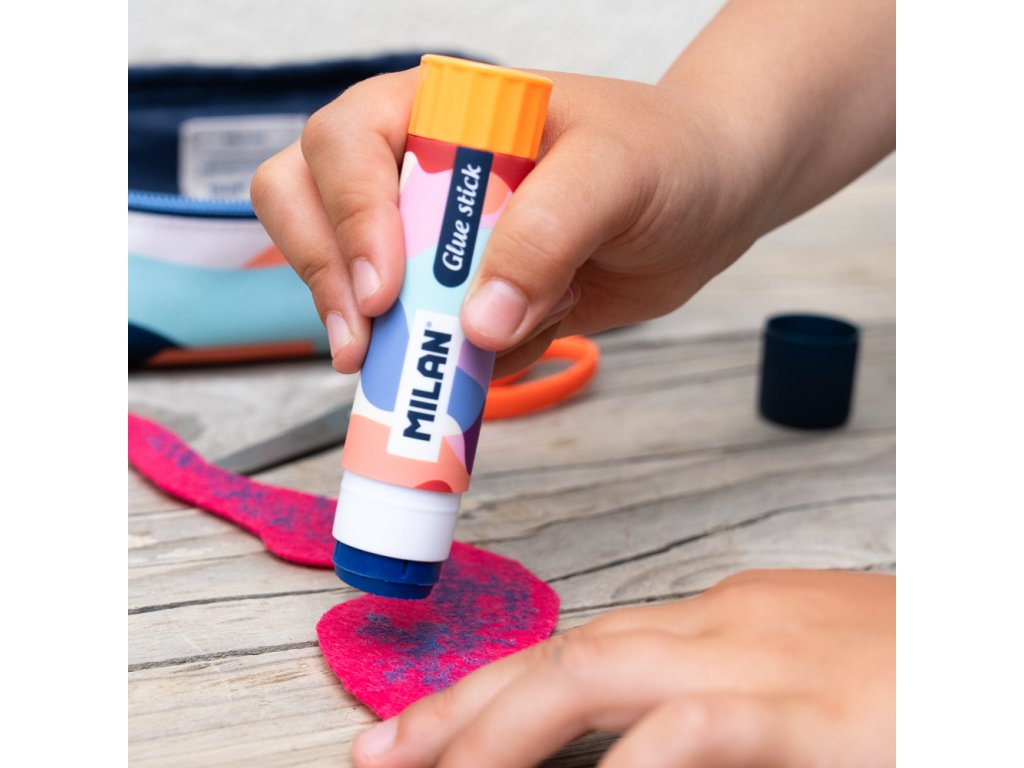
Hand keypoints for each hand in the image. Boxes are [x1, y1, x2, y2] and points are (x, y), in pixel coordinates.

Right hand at [251, 68, 757, 376]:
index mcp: (442, 111)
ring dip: (395, 337)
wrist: (712, 198)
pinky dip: (459, 363)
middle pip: (310, 209)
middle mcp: (422, 172)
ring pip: (357, 288)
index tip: (385, 290)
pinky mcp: (466, 298)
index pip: (345, 145)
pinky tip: (519, 345)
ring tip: (444, 368)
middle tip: (363, 349)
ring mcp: (437, 241)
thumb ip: (546, 234)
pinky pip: (428, 341)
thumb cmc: (669, 154)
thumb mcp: (616, 174)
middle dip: (330, 280)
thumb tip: (476, 322)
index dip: (347, 217)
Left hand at [351, 569, 895, 767]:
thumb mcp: (803, 691)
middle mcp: (729, 629)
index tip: (414, 735)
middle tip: (380, 755)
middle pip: (567, 650)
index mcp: (724, 626)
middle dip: (463, 707)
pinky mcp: (814, 709)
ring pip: (602, 673)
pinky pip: (694, 734)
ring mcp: (768, 661)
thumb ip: (714, 719)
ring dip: (504, 731)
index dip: (487, 690)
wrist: (996, 643)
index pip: (582, 645)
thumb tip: (628, 761)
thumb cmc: (914, 678)